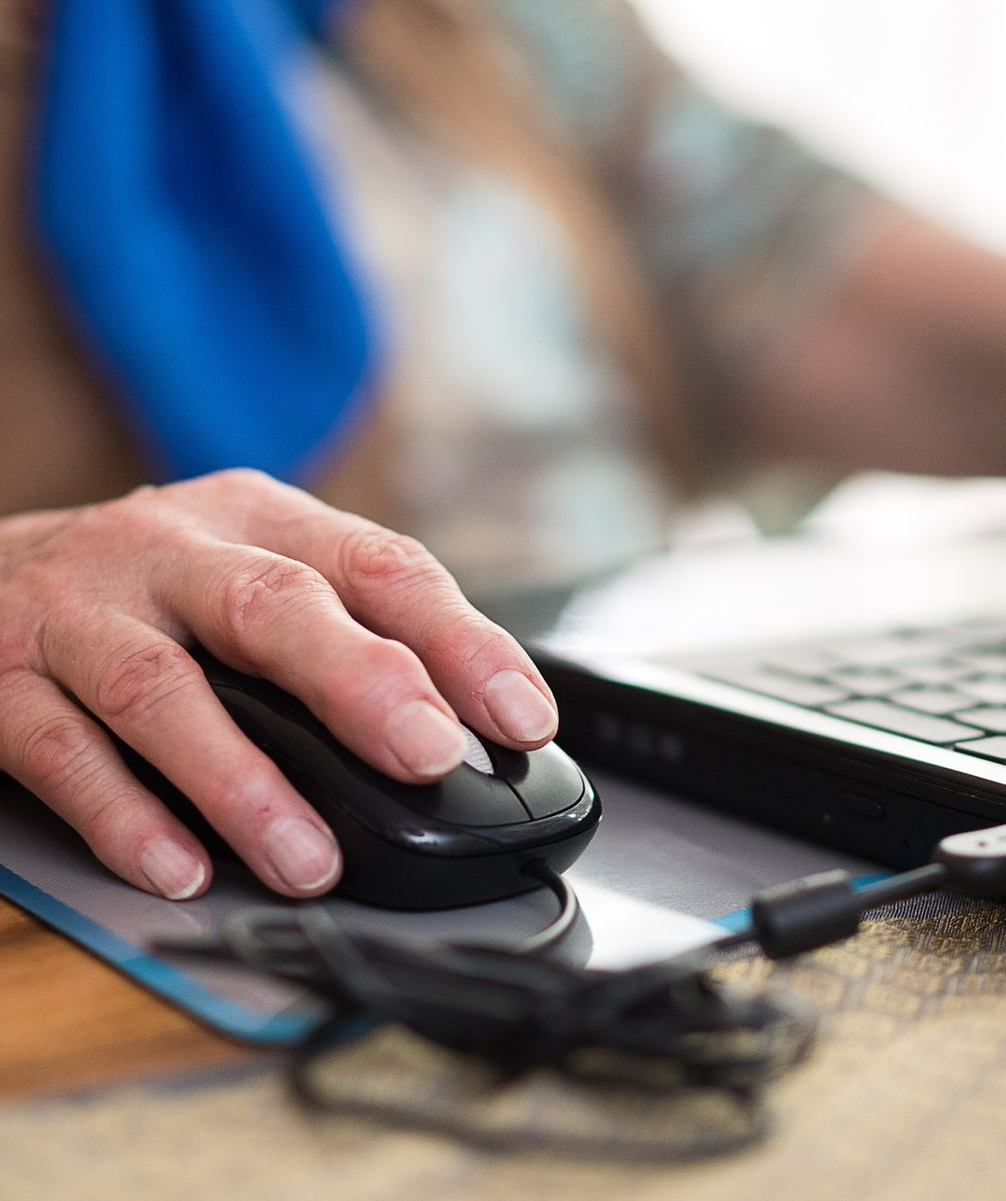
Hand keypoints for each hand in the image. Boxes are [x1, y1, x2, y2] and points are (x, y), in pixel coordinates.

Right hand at [0, 470, 557, 899]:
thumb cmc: (154, 588)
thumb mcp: (254, 574)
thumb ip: (343, 633)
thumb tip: (460, 726)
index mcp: (258, 518)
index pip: (379, 566)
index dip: (458, 640)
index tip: (521, 716)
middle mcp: (170, 549)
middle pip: (274, 605)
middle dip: (361, 683)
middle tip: (429, 757)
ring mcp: (79, 609)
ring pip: (163, 687)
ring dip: (243, 780)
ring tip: (311, 858)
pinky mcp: (0, 677)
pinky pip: (61, 749)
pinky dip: (125, 814)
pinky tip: (180, 868)